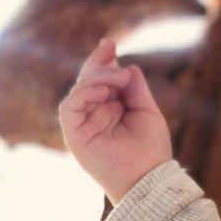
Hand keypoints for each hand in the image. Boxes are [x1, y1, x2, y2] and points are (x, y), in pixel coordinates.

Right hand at [59, 39, 172, 204]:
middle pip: (87, 82)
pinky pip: (70, 107)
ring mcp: (83, 126)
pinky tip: (104, 91)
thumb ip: (134, 88)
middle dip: (98, 62)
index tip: (110, 44)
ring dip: (97, 78)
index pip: (100, 81)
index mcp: (109, 110)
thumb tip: (127, 66)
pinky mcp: (75, 136)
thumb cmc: (151, 149)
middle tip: (110, 47)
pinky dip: (85, 93)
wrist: (149, 177)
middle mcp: (94, 116)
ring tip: (119, 77)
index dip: (102, 62)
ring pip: (78, 91)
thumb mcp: (146, 110)